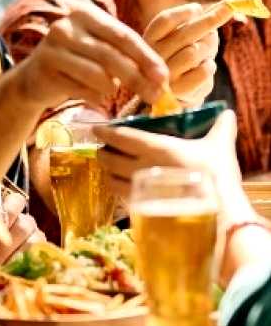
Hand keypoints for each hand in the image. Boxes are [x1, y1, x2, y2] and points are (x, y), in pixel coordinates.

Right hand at [19, 4, 167, 110]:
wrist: (34, 78)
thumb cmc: (77, 62)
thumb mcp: (99, 48)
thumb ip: (126, 55)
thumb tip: (161, 78)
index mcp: (85, 14)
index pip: (123, 36)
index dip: (146, 57)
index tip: (164, 77)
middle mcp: (66, 27)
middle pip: (111, 55)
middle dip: (137, 78)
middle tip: (155, 96)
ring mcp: (52, 48)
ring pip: (97, 75)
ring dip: (112, 89)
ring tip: (113, 93)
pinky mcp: (45, 71)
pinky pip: (81, 90)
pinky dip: (95, 97)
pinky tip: (96, 98)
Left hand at [94, 110, 248, 218]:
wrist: (222, 213)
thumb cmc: (217, 176)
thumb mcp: (219, 147)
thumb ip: (220, 128)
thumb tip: (228, 112)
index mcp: (157, 148)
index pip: (122, 137)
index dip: (106, 132)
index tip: (97, 128)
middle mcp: (143, 167)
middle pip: (110, 158)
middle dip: (103, 153)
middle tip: (103, 149)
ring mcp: (142, 190)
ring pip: (111, 179)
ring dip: (106, 172)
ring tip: (108, 169)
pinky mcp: (145, 208)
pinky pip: (122, 197)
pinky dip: (117, 190)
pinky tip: (122, 189)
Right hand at [143, 3, 232, 104]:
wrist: (172, 94)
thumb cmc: (179, 57)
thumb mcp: (180, 37)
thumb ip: (196, 21)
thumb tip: (226, 6)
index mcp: (149, 39)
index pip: (164, 21)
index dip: (183, 13)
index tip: (198, 8)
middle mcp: (153, 57)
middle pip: (184, 34)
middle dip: (209, 21)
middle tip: (227, 10)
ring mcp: (166, 75)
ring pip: (195, 52)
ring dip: (209, 47)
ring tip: (207, 51)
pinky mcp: (180, 90)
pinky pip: (203, 71)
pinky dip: (210, 66)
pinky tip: (205, 66)